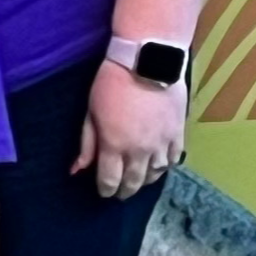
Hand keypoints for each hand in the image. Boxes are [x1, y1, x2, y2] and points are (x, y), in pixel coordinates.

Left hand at [74, 64, 186, 200]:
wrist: (147, 61)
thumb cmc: (111, 83)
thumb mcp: (90, 112)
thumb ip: (87, 144)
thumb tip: (77, 170)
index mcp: (114, 146)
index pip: (110, 181)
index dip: (106, 190)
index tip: (104, 191)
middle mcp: (139, 151)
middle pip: (133, 182)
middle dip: (125, 191)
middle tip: (120, 194)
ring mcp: (161, 143)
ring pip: (155, 174)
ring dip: (145, 181)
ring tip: (139, 181)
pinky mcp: (178, 133)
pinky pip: (173, 159)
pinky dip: (165, 166)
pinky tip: (159, 166)